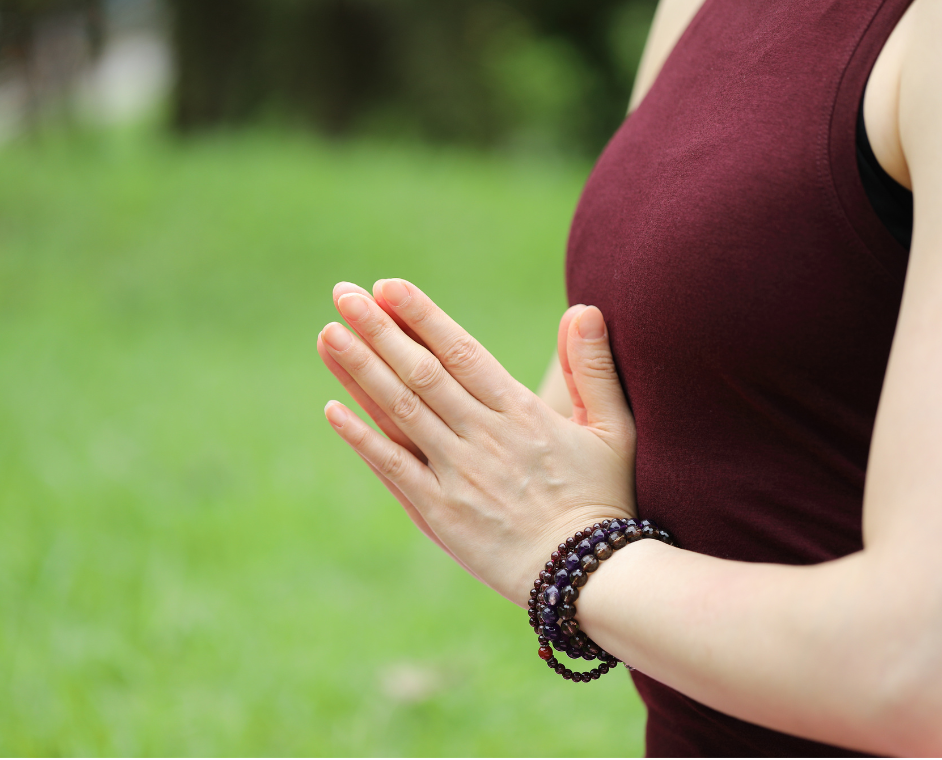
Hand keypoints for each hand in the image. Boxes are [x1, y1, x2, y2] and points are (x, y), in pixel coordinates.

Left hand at [317, 279, 635, 605]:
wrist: (590, 576)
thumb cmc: (604, 501)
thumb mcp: (613, 430)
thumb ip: (593, 369)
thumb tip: (583, 308)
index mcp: (521, 413)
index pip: (461, 351)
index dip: (421, 316)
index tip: (388, 287)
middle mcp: (483, 437)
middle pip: (421, 372)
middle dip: (379, 330)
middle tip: (343, 295)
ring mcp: (458, 474)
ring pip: (401, 411)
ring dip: (361, 370)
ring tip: (328, 334)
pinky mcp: (440, 513)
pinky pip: (393, 468)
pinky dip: (362, 437)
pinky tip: (332, 408)